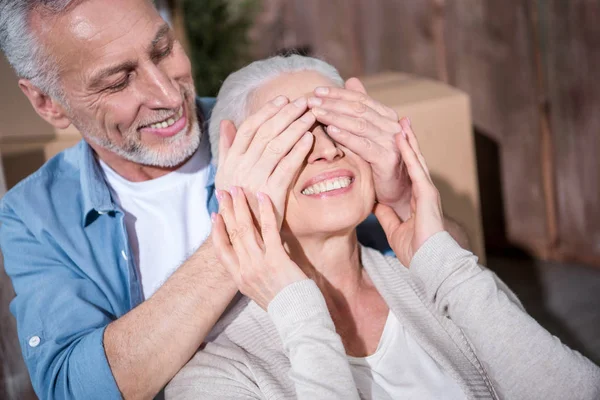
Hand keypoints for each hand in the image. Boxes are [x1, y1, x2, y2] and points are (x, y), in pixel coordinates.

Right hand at [212, 188, 306, 309]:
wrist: (298, 319)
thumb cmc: (284, 307)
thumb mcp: (260, 293)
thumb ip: (253, 275)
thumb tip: (254, 260)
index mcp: (239, 280)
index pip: (221, 251)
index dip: (216, 231)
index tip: (214, 215)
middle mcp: (245, 270)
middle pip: (232, 233)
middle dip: (227, 210)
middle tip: (224, 192)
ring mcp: (259, 264)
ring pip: (245, 229)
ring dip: (241, 206)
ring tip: (238, 189)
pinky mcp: (276, 259)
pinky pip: (269, 230)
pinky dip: (265, 212)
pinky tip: (263, 197)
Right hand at [216, 96, 315, 227]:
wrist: (247, 235)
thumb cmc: (241, 201)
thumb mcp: (228, 174)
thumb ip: (228, 148)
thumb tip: (225, 122)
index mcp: (231, 161)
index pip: (249, 128)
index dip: (267, 111)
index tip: (283, 100)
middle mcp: (240, 168)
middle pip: (265, 133)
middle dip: (286, 114)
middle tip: (304, 101)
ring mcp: (254, 180)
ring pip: (277, 146)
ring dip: (296, 128)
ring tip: (311, 116)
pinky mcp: (270, 193)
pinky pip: (286, 167)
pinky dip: (298, 151)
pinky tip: (310, 139)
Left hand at [308, 78, 411, 219]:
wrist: (397, 191)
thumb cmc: (379, 162)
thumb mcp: (370, 133)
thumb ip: (362, 109)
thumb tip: (351, 81)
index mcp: (387, 116)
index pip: (360, 99)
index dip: (338, 94)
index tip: (317, 91)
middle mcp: (392, 125)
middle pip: (358, 109)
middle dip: (332, 103)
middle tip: (311, 100)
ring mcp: (392, 142)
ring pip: (359, 124)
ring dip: (335, 117)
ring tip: (316, 112)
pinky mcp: (388, 159)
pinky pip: (363, 145)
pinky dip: (346, 136)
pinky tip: (330, 131)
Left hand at [373, 119, 444, 266]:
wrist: (430, 262)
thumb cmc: (415, 250)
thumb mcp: (394, 228)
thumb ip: (385, 215)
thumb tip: (375, 205)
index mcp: (415, 198)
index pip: (405, 170)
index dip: (398, 155)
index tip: (389, 138)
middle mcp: (423, 189)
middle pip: (412, 160)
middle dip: (404, 140)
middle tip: (396, 121)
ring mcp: (426, 189)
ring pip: (415, 158)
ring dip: (406, 139)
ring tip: (399, 120)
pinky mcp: (427, 193)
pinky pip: (415, 168)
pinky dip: (407, 151)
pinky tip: (400, 136)